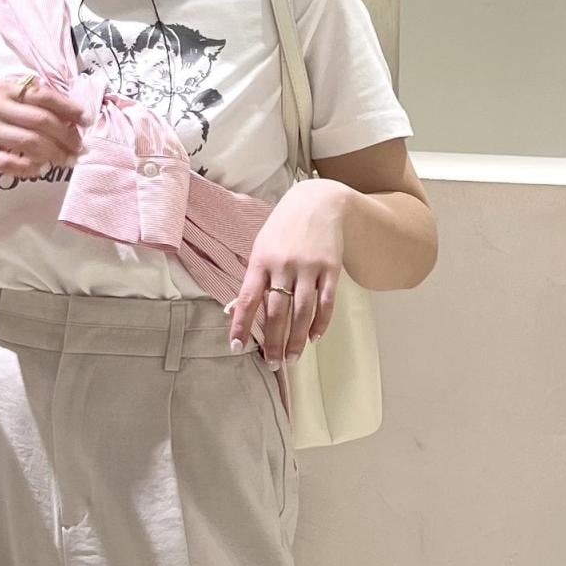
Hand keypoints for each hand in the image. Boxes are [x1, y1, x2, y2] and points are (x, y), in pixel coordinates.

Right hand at [0, 73, 85, 178]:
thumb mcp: (0, 100)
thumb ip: (29, 102)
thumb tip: (70, 115)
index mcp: (4, 89)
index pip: (43, 95)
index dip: (68, 108)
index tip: (85, 119)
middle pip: (41, 121)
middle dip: (66, 136)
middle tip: (79, 148)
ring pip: (30, 142)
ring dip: (54, 154)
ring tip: (66, 161)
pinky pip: (12, 162)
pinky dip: (31, 167)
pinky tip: (41, 169)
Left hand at [227, 180, 346, 366]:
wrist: (318, 201)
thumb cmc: (283, 228)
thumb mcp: (261, 247)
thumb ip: (252, 279)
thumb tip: (234, 310)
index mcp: (261, 261)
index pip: (247, 299)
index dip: (240, 325)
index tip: (236, 348)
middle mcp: (283, 265)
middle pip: (276, 312)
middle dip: (273, 342)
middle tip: (272, 364)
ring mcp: (308, 267)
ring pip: (302, 312)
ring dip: (297, 339)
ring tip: (292, 359)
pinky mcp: (330, 268)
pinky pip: (326, 302)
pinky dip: (321, 323)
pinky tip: (315, 338)